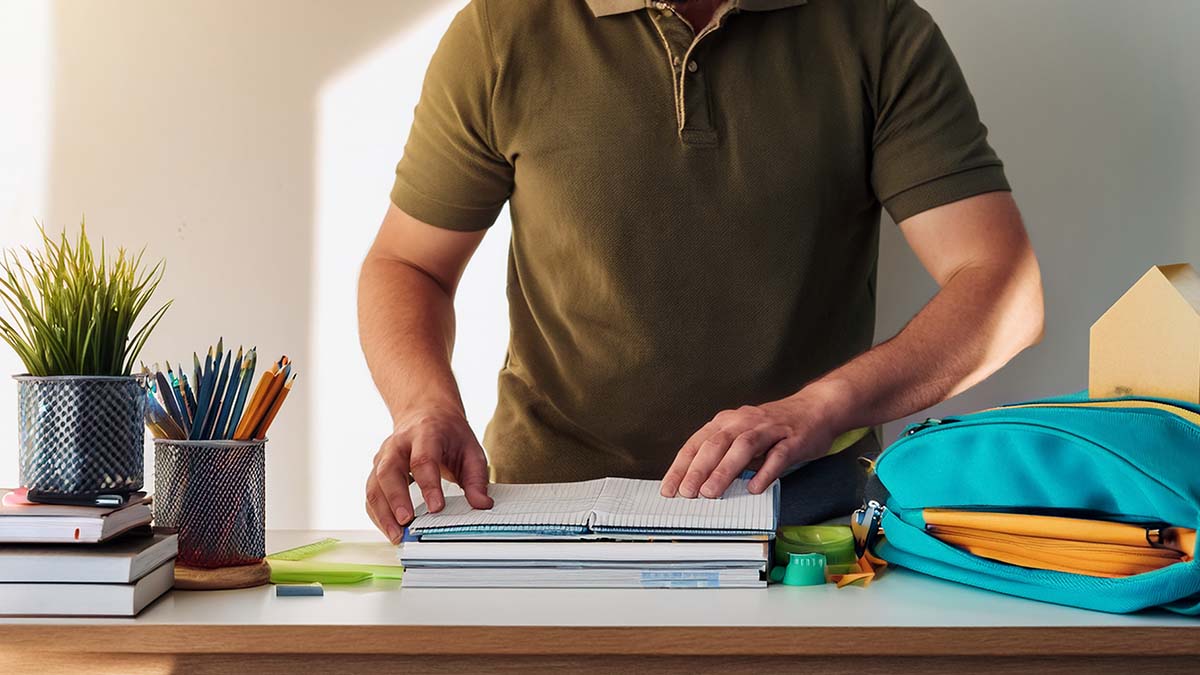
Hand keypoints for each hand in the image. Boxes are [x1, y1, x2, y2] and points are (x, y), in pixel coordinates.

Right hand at [365, 406, 492, 543]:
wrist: (425, 413)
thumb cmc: (449, 434)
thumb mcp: (471, 449)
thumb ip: (476, 478)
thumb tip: (481, 505)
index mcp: (425, 434)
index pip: (423, 459)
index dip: (428, 485)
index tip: (436, 508)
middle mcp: (398, 444)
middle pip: (389, 470)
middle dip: (396, 499)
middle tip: (406, 523)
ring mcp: (383, 456)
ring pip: (374, 484)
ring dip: (382, 512)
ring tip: (396, 536)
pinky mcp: (376, 470)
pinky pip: (371, 494)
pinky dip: (377, 514)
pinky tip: (389, 529)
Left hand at [660, 390, 839, 498]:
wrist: (816, 409)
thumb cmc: (774, 428)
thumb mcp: (742, 436)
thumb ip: (723, 456)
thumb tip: (698, 484)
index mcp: (727, 422)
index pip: (697, 443)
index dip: (681, 466)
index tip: (669, 489)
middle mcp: (744, 422)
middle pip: (716, 443)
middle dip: (698, 469)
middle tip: (686, 493)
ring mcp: (769, 430)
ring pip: (742, 447)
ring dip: (724, 470)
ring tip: (710, 493)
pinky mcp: (793, 440)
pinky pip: (778, 455)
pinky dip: (765, 472)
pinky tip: (754, 488)